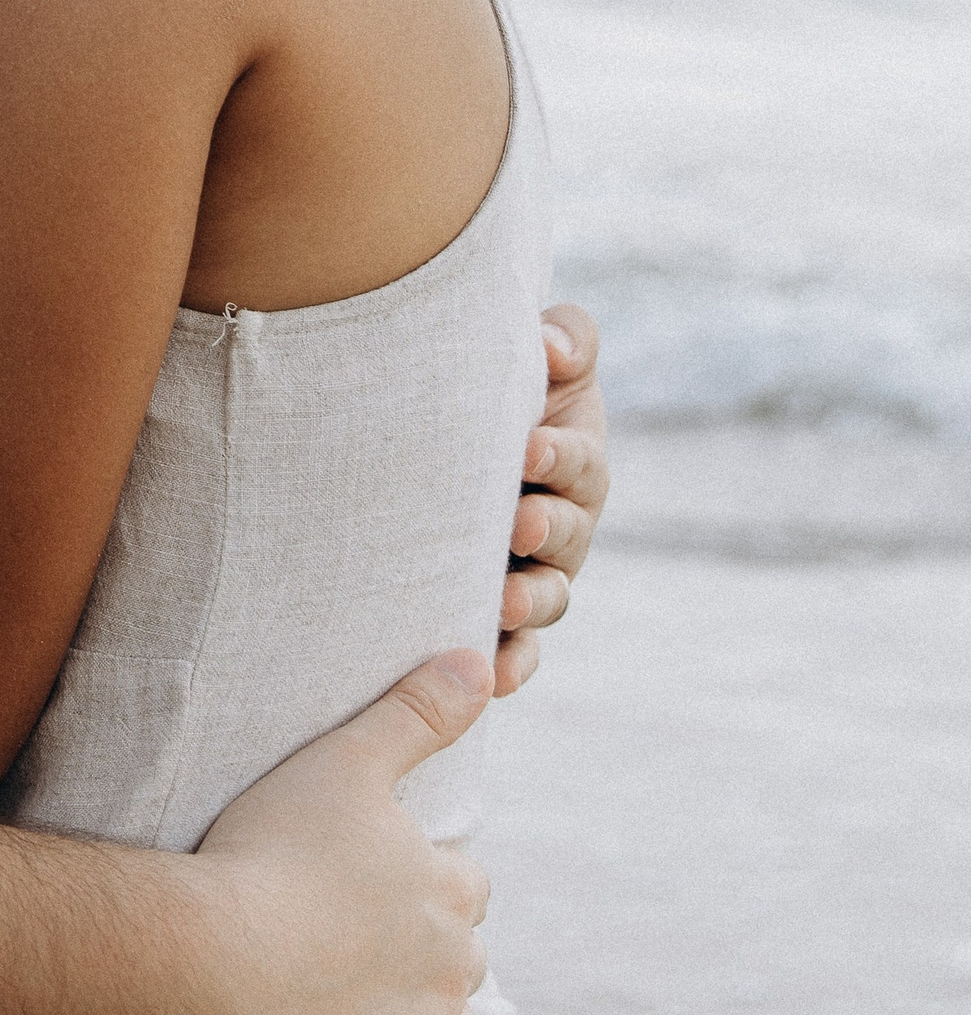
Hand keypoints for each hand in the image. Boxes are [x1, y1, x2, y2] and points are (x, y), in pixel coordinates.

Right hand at [191, 650, 491, 1014]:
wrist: (205, 965)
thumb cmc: (266, 854)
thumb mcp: (344, 762)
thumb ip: (417, 712)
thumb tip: (481, 660)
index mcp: (451, 893)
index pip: (461, 884)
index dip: (411, 879)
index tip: (354, 881)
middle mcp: (456, 972)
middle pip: (456, 958)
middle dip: (413, 950)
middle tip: (335, 936)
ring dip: (408, 1014)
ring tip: (332, 992)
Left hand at [495, 303, 610, 694]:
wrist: (437, 441)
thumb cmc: (492, 395)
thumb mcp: (536, 359)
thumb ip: (564, 339)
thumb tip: (553, 344)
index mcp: (574, 461)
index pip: (578, 459)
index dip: (560, 454)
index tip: (528, 446)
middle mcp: (562, 524)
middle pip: (568, 533)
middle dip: (547, 527)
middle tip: (520, 520)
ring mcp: (535, 574)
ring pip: (547, 597)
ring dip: (530, 600)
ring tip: (502, 600)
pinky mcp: (502, 619)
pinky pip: (518, 652)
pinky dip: (513, 665)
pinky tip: (495, 675)